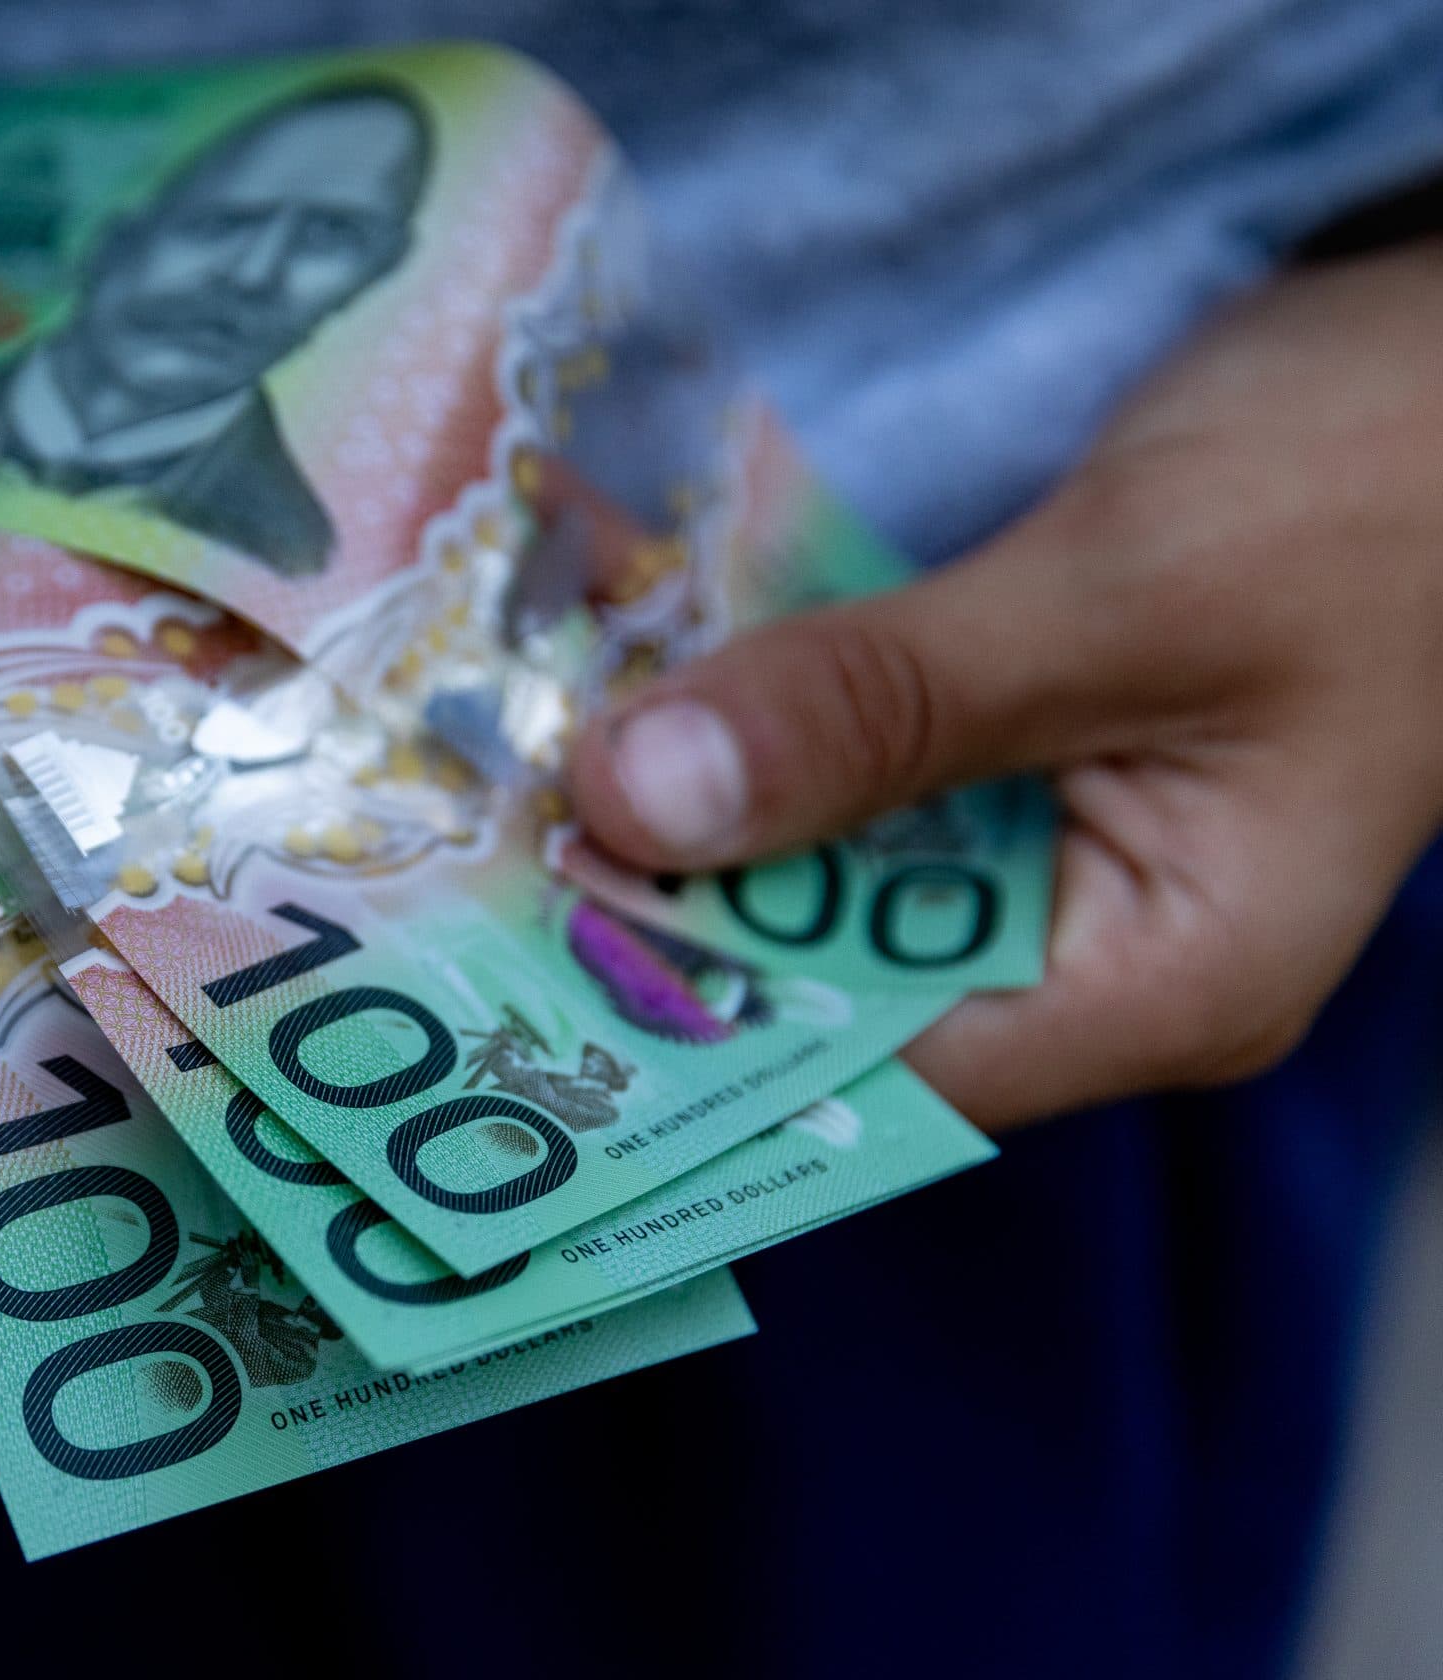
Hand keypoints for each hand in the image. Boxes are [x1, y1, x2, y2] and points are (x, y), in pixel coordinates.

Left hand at [569, 240, 1442, 1130]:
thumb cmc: (1384, 477)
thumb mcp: (1123, 595)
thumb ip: (879, 707)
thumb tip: (630, 807)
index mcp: (1160, 981)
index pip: (867, 1071)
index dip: (681, 1017)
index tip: (501, 945)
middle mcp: (1090, 946)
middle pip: (820, 975)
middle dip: (656, 899)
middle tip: (459, 826)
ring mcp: (1050, 843)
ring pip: (817, 864)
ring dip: (684, 801)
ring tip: (501, 751)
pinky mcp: (1012, 746)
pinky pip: (847, 767)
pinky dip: (750, 723)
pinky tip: (625, 674)